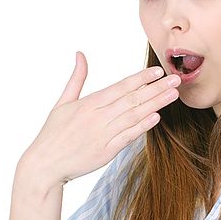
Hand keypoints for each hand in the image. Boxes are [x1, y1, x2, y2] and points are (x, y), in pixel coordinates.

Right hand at [20, 51, 179, 186]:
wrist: (44, 165)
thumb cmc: (53, 133)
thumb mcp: (63, 102)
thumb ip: (76, 78)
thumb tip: (80, 54)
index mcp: (88, 103)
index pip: (120, 87)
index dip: (141, 78)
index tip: (158, 71)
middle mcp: (97, 117)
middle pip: (132, 99)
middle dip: (156, 88)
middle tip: (176, 79)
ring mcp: (102, 135)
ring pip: (134, 116)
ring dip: (155, 104)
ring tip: (173, 95)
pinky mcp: (105, 152)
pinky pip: (127, 137)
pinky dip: (142, 127)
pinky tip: (156, 118)